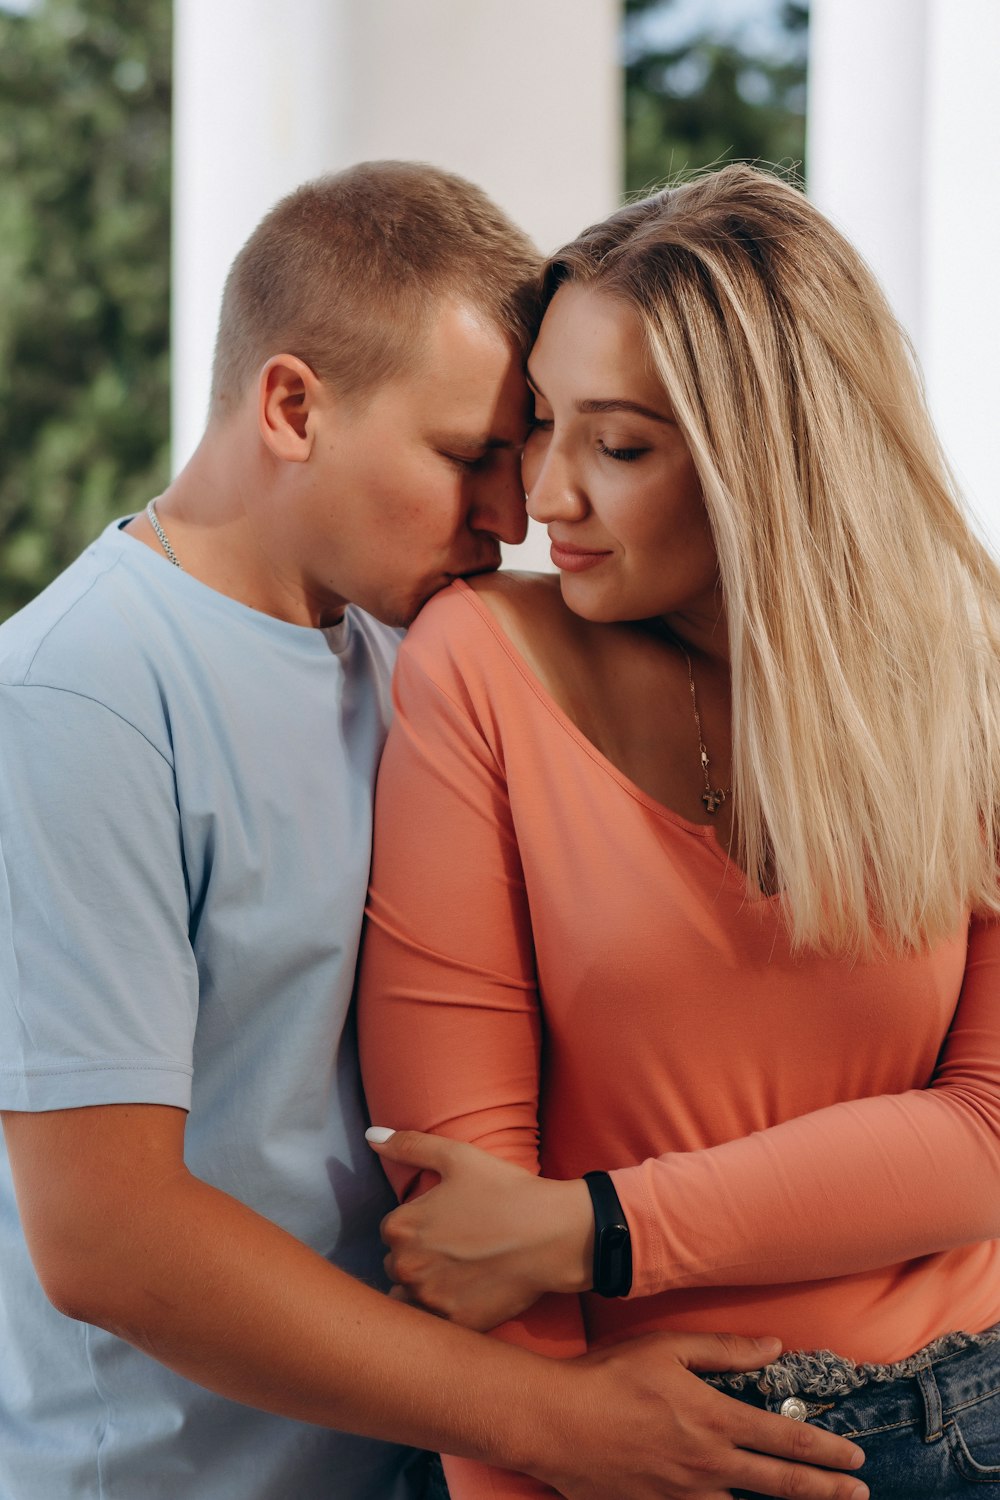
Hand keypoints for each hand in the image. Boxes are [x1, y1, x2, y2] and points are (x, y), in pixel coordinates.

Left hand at [367, 1127, 591, 1328]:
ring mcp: (430, 1299)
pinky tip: (471, 1291)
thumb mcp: (457, 1156)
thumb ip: (409, 1146)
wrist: (551, 1234)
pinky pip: (434, 1322)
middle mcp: (407, 1267)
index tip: (444, 1221)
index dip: (418, 1224)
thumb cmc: (505, 1191)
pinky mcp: (454, 1323)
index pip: (391, 1231)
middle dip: (418, 1256)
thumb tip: (372, 1137)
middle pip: (398, 1265)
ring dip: (426, 1286)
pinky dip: (446, 1308)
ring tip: (461, 1271)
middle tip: (455, 1245)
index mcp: (402, 1227)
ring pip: (410, 1297)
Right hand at [542, 1331, 867, 1499]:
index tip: (856, 1458)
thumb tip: (774, 1346)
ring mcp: (682, 1495)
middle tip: (860, 1495)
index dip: (827, 1452)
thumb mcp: (668, 1347)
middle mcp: (707, 1464)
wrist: (553, 1421)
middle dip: (827, 1492)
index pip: (786, 1441)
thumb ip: (725, 1349)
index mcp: (713, 1418)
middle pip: (782, 1487)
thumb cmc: (608, 1376)